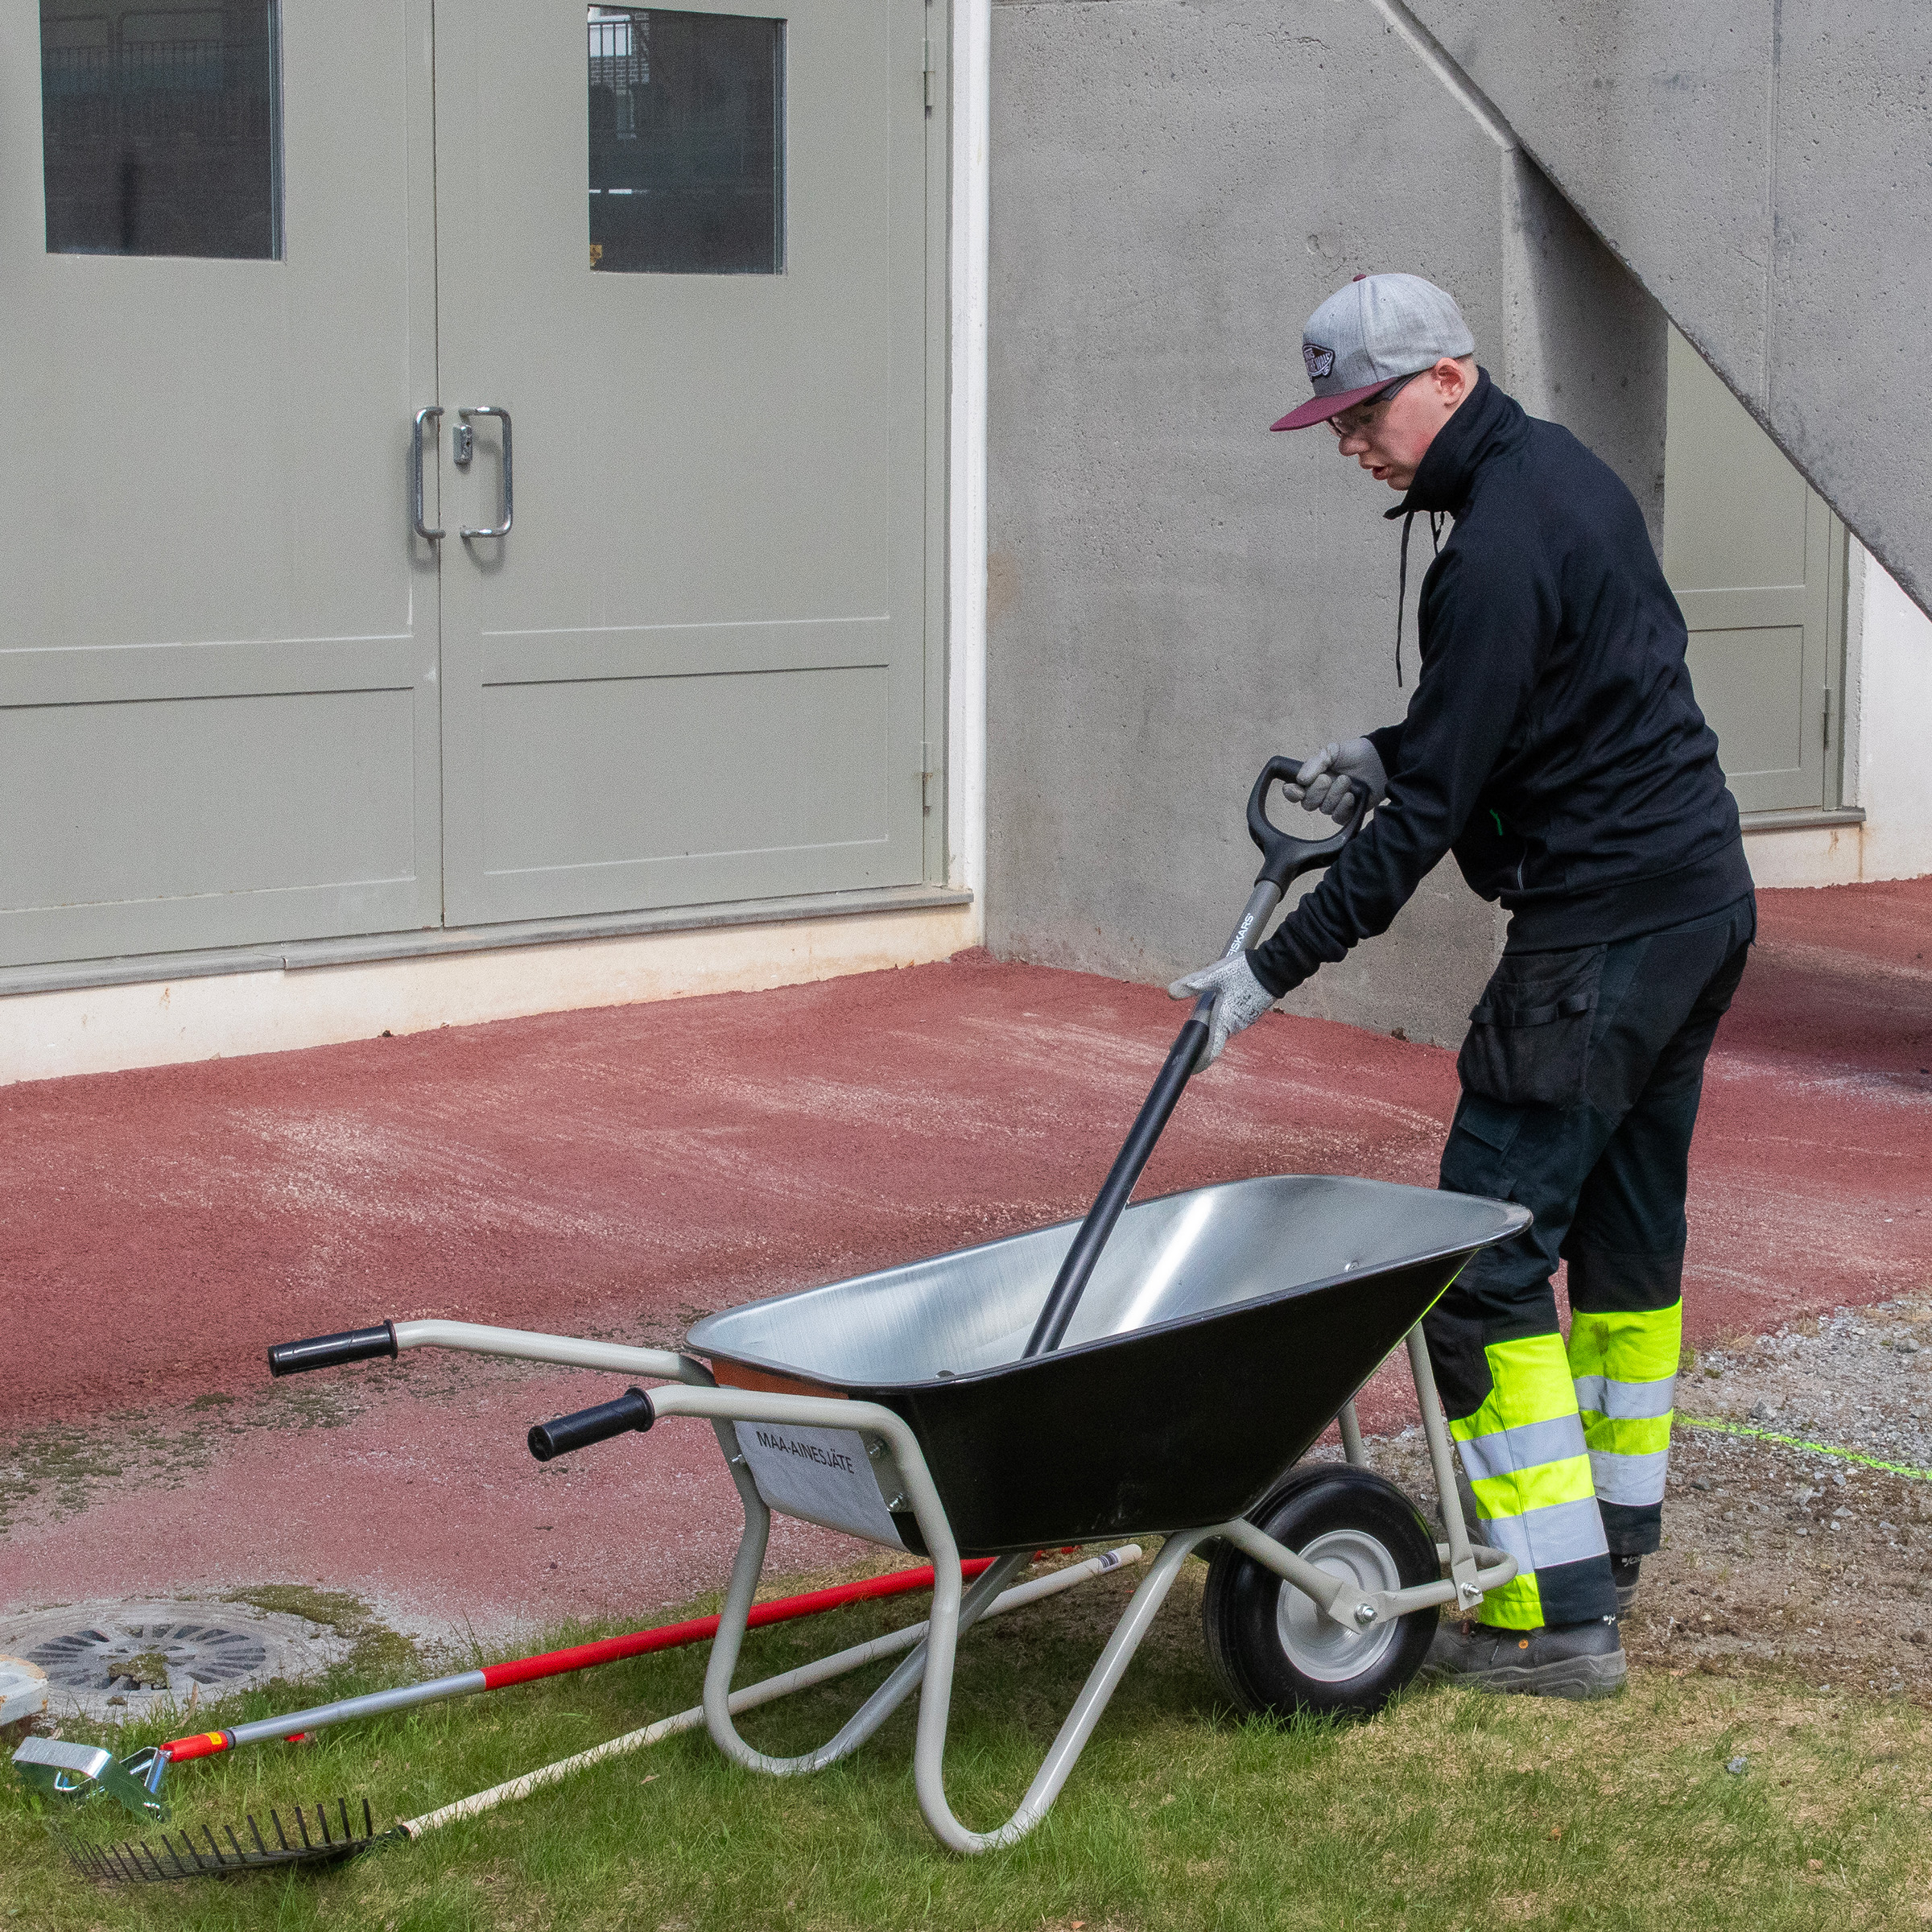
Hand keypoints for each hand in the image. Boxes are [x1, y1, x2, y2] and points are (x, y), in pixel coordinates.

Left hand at [1167, 950, 1275, 1065]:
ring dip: (1213, 1023)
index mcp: (1224, 1022)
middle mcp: (1235, 1026)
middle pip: (1214, 1038)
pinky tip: (1221, 1002)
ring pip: (1224, 1027)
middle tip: (1185, 1031)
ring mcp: (1245, 1021)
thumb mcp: (1213, 975)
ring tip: (1202, 1011)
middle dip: (1201, 1037)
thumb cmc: (1244, 972)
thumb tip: (1171, 992)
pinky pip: (1234, 1020)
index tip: (1188, 1066)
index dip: (1199, 1063)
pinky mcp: (1252, 1013)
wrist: (1274, 968)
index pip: (1210, 1052)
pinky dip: (1224, 1016)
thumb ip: (1192, 984)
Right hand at [1284, 739, 1386, 822]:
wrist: (1380, 760)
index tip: (1298, 789)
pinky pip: (1338, 817)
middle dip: (1317, 791)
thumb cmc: (1355, 754)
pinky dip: (1343, 807)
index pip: (1293, 792)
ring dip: (1334, 795)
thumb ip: (1314, 763)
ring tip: (1347, 781)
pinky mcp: (1348, 813)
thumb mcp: (1332, 751)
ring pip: (1324, 809)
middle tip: (1329, 778)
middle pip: (1307, 803)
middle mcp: (1321, 793)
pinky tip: (1351, 796)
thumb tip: (1300, 779)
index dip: (1292, 793)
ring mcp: (1334, 804)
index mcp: (1313, 778)